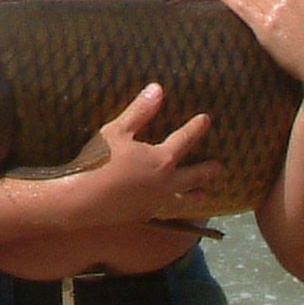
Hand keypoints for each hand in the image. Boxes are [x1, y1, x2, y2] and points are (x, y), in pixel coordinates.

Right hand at [75, 83, 225, 226]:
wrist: (84, 201)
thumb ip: (140, 111)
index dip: (195, 128)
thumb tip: (158, 89)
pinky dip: (176, 211)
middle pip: (193, 176)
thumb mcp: (118, 130)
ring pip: (184, 200)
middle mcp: (165, 183)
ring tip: (207, 197)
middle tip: (219, 167)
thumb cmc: (99, 161)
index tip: (206, 119)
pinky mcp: (144, 215)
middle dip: (207, 170)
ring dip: (197, 197)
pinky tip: (172, 210)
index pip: (184, 140)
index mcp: (161, 159)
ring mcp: (156, 202)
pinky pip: (167, 213)